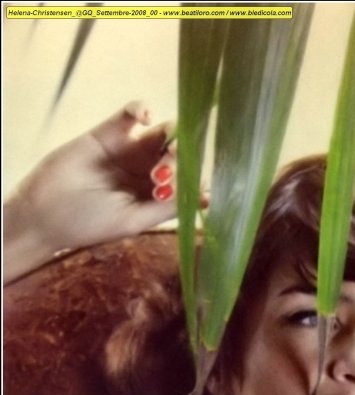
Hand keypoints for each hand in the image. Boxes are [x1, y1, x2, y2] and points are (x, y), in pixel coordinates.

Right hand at [4, 101, 178, 280]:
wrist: (45, 212)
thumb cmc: (89, 223)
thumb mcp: (132, 220)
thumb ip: (168, 207)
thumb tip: (207, 197)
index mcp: (158, 196)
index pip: (188, 180)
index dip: (191, 179)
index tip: (178, 189)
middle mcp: (149, 171)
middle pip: (180, 155)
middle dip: (181, 161)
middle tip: (162, 176)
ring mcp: (130, 150)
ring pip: (162, 133)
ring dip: (169, 138)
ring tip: (158, 158)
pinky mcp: (109, 132)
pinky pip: (130, 114)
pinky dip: (140, 109)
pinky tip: (143, 117)